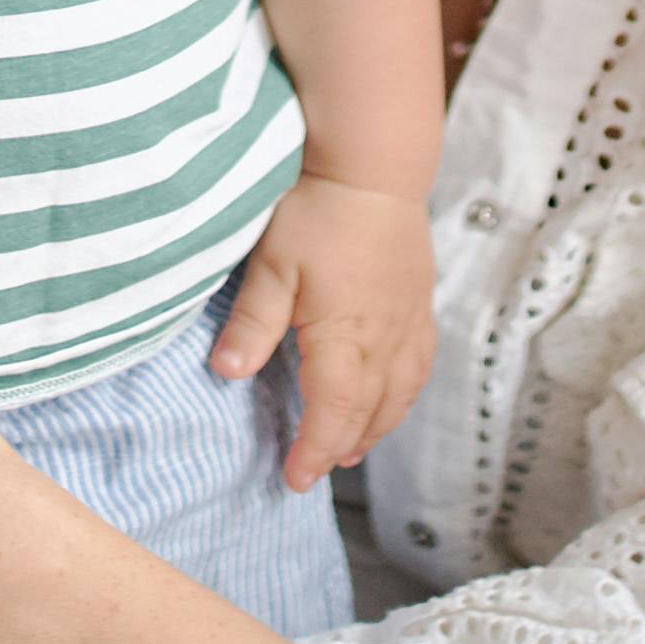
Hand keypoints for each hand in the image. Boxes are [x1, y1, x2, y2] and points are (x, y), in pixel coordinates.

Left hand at [211, 177, 435, 484]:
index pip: (333, 411)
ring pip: (399, 394)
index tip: (295, 477)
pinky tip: (390, 398)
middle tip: (315, 470)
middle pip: (368, 411)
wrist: (374, 166)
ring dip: (375, 428)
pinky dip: (402, 395)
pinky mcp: (418, 302)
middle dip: (341, 446)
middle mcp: (384, 337)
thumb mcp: (272, 263)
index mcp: (345, 335)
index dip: (314, 449)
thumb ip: (253, 322)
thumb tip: (226, 374)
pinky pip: (418, 366)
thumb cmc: (318, 210)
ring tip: (351, 449)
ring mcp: (408, 321)